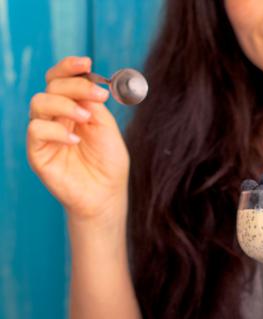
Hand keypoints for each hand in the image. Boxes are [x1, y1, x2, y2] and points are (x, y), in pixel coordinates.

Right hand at [26, 56, 129, 221]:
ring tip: (86, 119)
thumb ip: (94, 106)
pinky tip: (75, 139)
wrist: (106, 196)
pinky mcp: (37, 152)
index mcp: (71, 108)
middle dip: (75, 85)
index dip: (70, 67)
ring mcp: (44, 134)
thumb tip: (86, 84)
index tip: (87, 62)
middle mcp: (54, 117)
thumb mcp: (107, 129)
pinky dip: (57, 130)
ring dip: (65, 105)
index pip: (61, 79)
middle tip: (98, 95)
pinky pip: (37, 129)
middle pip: (51, 86)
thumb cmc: (109, 165)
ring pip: (40, 102)